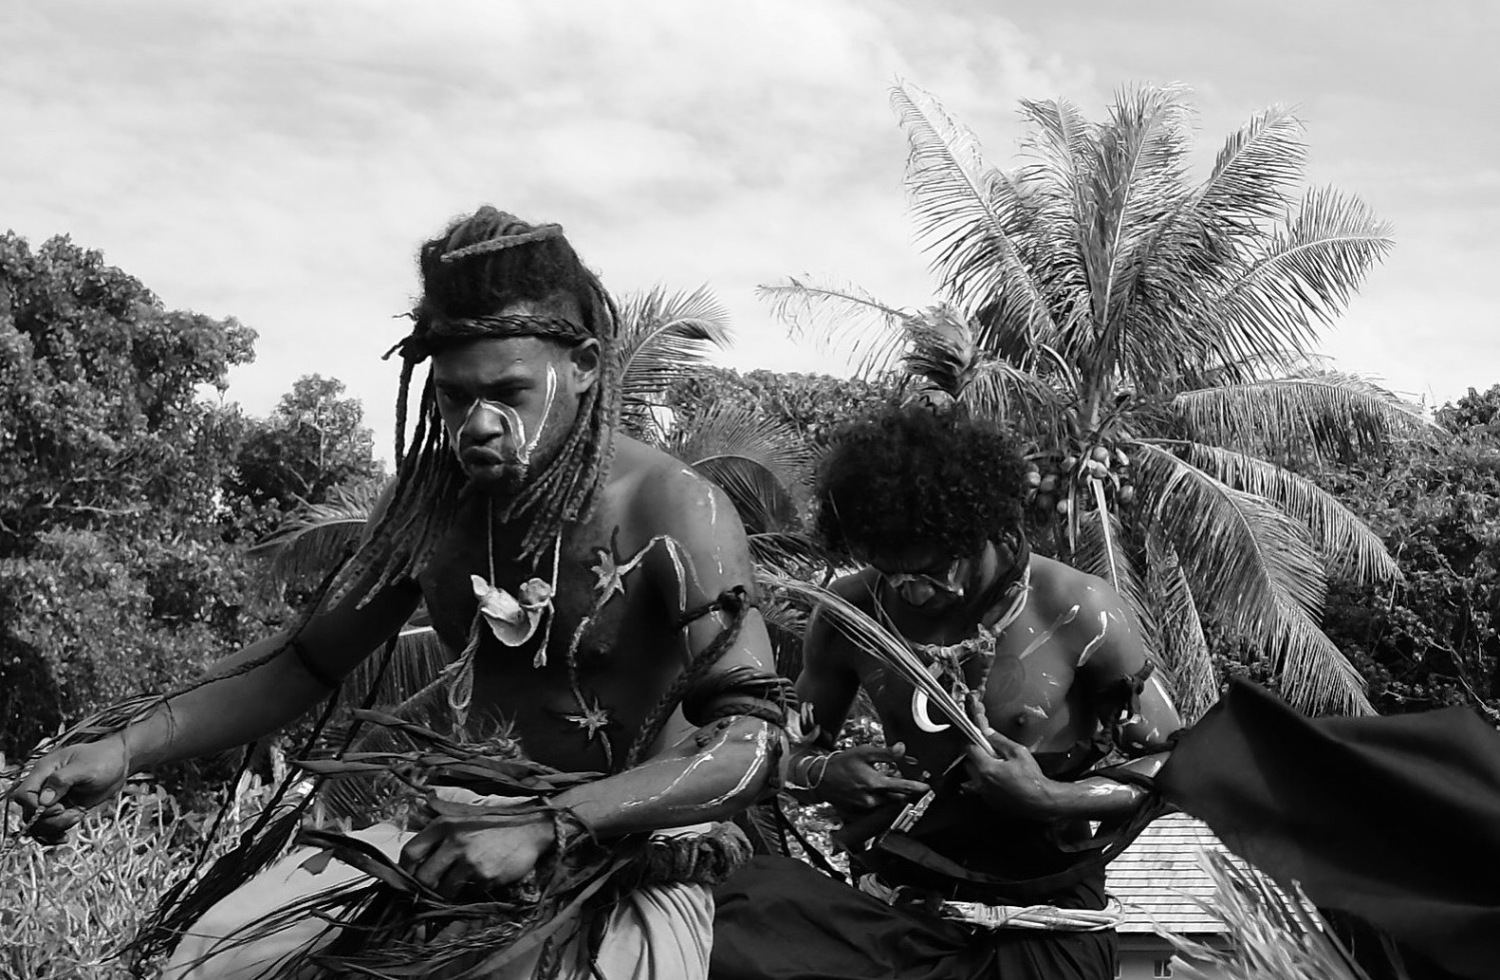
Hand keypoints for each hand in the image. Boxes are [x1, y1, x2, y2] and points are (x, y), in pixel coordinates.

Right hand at [9, 736, 130, 843]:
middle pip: (29, 813)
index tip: (59, 808)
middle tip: (74, 814)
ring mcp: (52, 801)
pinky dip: (53, 836)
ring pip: (37, 824)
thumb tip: (44, 800)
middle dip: (50, 820)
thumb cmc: (103, 758)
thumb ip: (62, 780)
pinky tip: (65, 837)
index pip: (23, 795)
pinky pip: (48, 829)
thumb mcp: (85, 767)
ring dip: (55, 828)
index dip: (35, 807)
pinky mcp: (62, 811)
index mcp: (44, 772)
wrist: (119, 763)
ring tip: (77, 816)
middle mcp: (43, 787)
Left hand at [399, 815, 555, 898]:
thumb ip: (439, 836)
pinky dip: (469, 893)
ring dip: (446, 895)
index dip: (404, 871)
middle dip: (422, 891)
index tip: (407, 881)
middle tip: (426, 896)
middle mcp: (454, 841)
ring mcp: (470, 860)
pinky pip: (468, 894)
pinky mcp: (486, 875)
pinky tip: (478, 882)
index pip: (410, 852)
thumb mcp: (462, 820)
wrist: (531, 828)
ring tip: (455, 890)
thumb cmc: (493, 825)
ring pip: (444, 891)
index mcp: (444, 825)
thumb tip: (415, 863)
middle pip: (423, 878)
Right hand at [814, 743, 929, 812]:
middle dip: (907, 792)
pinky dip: (882, 800)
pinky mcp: (860, 811)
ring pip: (888, 803)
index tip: (927, 787)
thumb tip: (903, 749)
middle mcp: (872, 799)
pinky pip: (877, 807)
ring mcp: (866, 807)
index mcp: (875, 784)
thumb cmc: (841, 763)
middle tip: (914, 785)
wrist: (820, 778)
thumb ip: (886, 753)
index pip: (903, 788)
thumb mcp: (864, 752)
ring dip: (894, 796)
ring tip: (895, 786)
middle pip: (898, 798)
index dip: (917, 787)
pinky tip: (879, 791)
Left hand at [963, 728, 1056, 818]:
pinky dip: (985, 784)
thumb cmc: (1032, 779)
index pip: (970, 750)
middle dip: (977, 757)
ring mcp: (985, 794)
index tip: (981, 742)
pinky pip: (980, 790)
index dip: (976, 743)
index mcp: (987, 768)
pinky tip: (999, 781)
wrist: (1041, 801)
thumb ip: (1000, 740)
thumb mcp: (1019, 752)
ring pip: (972, 778)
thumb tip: (988, 732)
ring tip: (995, 769)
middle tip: (991, 755)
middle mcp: (982, 783)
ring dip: (979, 771)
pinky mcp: (990, 803)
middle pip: (968, 764)